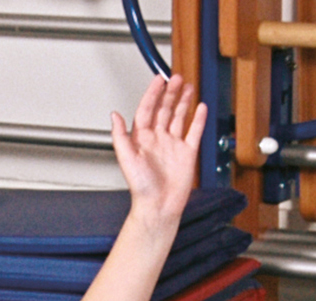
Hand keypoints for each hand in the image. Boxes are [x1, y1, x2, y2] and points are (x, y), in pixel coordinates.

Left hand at [110, 74, 206, 230]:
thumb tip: (114, 115)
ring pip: (179, 117)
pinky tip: (201, 108)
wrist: (159, 206)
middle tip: (175, 78)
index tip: (158, 80)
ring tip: (187, 86)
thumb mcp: (126, 159)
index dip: (153, 93)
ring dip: (182, 101)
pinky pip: (194, 132)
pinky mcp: (187, 154)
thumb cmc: (141, 188)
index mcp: (142, 138)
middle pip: (164, 109)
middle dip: (170, 92)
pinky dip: (198, 119)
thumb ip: (120, 136)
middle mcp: (158, 139)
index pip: (147, 108)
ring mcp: (173, 145)